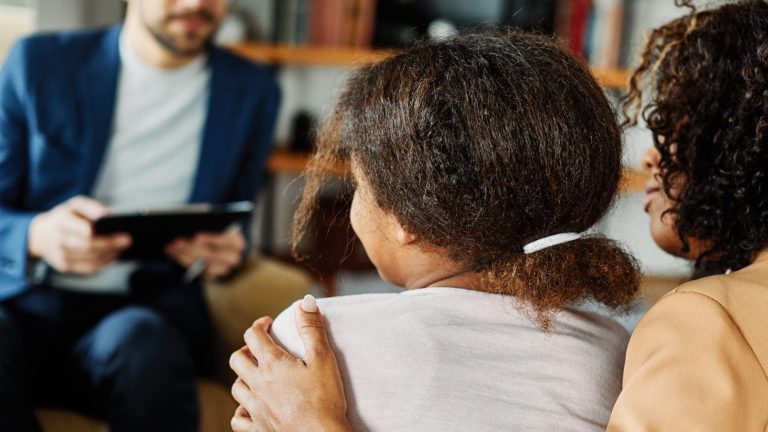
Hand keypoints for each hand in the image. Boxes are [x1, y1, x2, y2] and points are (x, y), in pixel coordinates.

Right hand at [27, 196, 130, 273]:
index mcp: (62, 221)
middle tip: (128, 240)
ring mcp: (61, 255)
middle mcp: (59, 239)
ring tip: (123, 247)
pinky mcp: (65, 266)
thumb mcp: (75, 205)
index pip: (81, 229)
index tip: (118, 231)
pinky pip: (89, 268)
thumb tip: (108, 215)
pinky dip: (105, 262)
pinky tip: (114, 255)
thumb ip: (92, 207)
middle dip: (111, 244)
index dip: (98, 232)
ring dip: (110, 254)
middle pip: (88, 246)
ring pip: (91, 259)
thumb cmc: (65, 217)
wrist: (41, 235)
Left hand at [165, 228, 244, 278]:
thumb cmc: (222, 230)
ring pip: (202, 263)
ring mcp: (223, 268)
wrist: (229, 247)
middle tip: (177, 242)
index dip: (211, 239)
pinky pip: (196, 269)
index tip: (197, 237)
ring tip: (172, 246)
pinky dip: (184, 260)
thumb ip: (211, 224)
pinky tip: (174, 253)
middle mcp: (233, 257)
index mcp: (237, 241)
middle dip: (193, 248)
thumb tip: (192, 223)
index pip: (225, 241)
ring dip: (184, 254)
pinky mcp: (212, 274)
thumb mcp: (221, 225)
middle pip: (212, 255)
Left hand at [229, 295, 350, 431]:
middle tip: (260, 348)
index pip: (254, 336)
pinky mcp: (258, 429)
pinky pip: (239, 418)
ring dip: (244, 376)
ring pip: (236, 387)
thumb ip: (312, 329)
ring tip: (257, 374)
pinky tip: (251, 407)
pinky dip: (242, 410)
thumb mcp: (323, 358)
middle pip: (237, 359)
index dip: (259, 325)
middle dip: (246, 349)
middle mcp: (258, 385)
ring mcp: (255, 409)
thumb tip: (305, 301)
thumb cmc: (325, 401)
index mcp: (272, 365)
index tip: (269, 323)